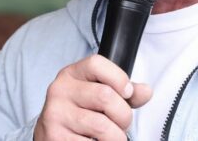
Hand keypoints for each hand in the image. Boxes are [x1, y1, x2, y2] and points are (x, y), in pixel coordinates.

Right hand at [35, 54, 151, 140]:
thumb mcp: (99, 93)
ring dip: (116, 136)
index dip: (119, 78)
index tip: (128, 93)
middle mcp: (60, 90)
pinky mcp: (55, 137)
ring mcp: (55, 114)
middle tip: (122, 123)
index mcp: (72, 74)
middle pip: (105, 96)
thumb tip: (145, 92)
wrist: (53, 134)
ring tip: (112, 136)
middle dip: (123, 115)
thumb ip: (124, 91)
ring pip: (102, 126)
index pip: (96, 64)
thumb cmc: (81, 111)